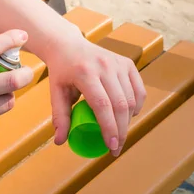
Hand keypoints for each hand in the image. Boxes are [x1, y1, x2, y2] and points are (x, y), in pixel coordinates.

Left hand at [45, 36, 146, 156]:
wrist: (68, 45)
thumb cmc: (61, 72)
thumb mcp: (55, 92)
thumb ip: (59, 116)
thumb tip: (60, 142)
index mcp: (85, 73)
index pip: (102, 105)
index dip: (109, 128)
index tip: (111, 147)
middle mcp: (104, 66)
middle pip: (120, 104)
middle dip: (121, 131)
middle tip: (116, 148)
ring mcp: (118, 63)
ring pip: (132, 99)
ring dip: (128, 121)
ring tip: (119, 134)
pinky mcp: (127, 63)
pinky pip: (138, 89)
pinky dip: (137, 106)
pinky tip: (129, 116)